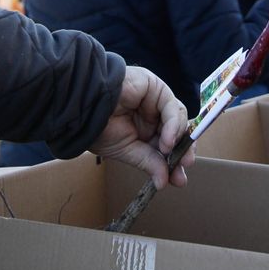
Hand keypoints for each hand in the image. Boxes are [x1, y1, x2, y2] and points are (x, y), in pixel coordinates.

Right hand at [89, 66, 189, 189]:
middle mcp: (153, 114)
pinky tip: (166, 140)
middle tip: (185, 165)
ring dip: (178, 138)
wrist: (83, 108)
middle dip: (183, 149)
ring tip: (167, 152)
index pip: (169, 144)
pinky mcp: (155, 86)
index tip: (179, 179)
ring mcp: (155, 99)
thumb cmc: (98, 128)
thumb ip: (149, 162)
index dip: (176, 159)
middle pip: (179, 131)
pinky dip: (173, 124)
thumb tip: (164, 182)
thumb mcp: (128, 151)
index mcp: (145, 129)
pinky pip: (171, 106)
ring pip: (179, 118)